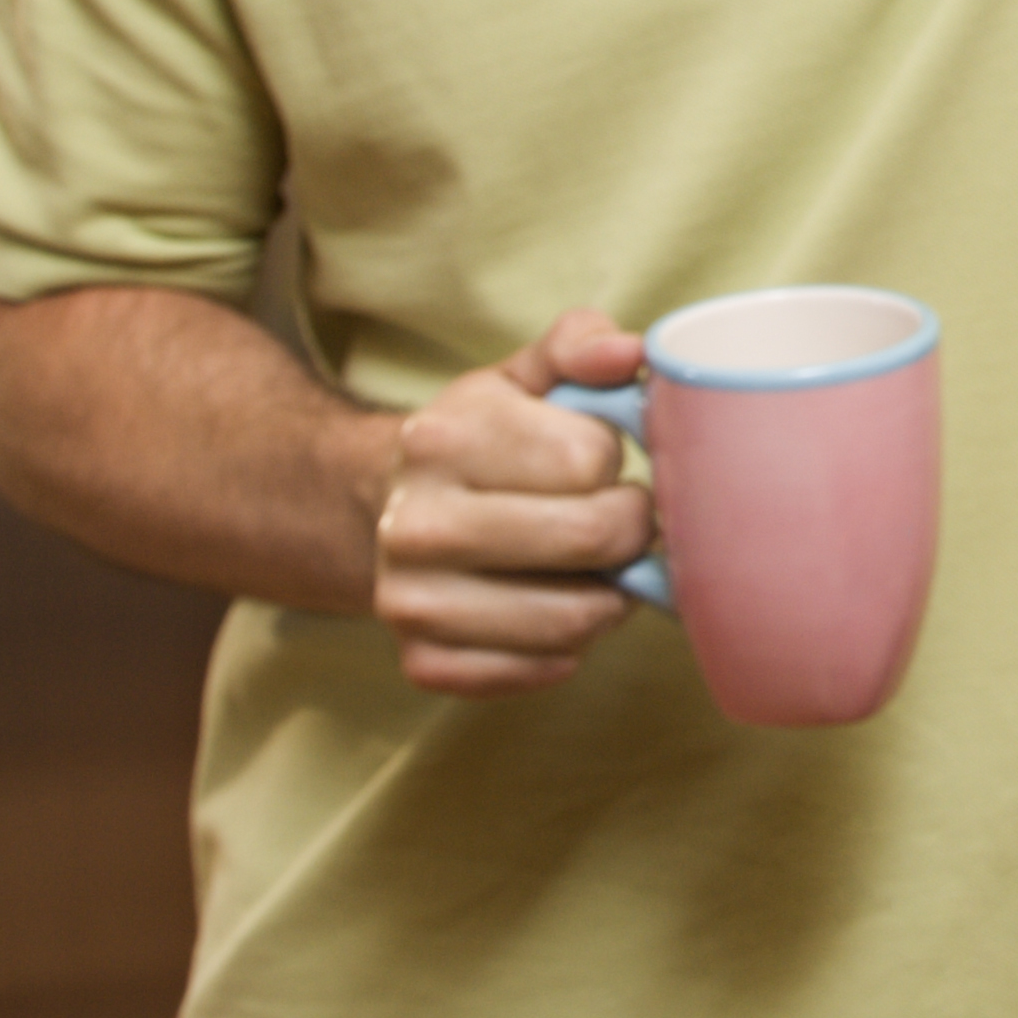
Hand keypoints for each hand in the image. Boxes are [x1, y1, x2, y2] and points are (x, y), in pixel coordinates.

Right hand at [367, 310, 658, 694]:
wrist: (387, 509)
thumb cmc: (480, 441)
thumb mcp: (520, 377)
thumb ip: (578, 345)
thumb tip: (630, 352)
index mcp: (440, 439)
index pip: (589, 457)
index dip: (612, 460)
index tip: (595, 461)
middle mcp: (414, 524)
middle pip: (592, 537)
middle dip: (629, 529)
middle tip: (618, 520)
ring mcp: (412, 601)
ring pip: (574, 618)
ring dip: (608, 595)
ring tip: (592, 567)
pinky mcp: (423, 661)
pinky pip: (536, 671)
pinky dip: (564, 649)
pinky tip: (549, 608)